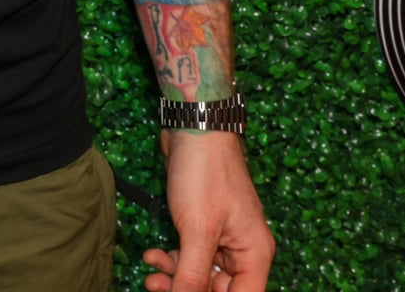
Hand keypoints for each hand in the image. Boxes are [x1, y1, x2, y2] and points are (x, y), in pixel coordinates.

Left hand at [143, 129, 272, 291]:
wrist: (192, 128)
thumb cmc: (205, 175)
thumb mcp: (197, 231)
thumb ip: (193, 276)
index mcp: (254, 255)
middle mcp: (243, 251)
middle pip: (218, 290)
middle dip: (186, 290)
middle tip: (155, 286)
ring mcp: (222, 239)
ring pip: (200, 275)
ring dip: (174, 277)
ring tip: (150, 271)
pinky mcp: (202, 227)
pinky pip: (189, 256)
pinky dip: (171, 259)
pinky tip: (152, 254)